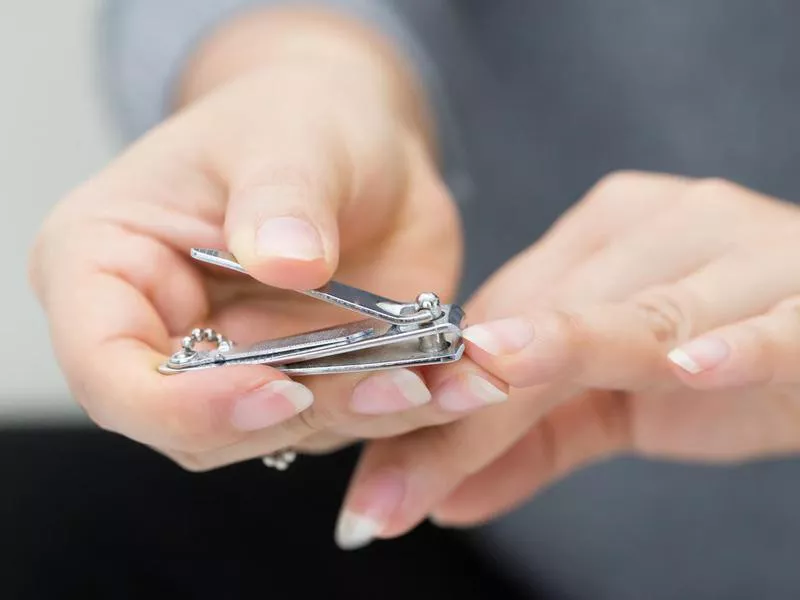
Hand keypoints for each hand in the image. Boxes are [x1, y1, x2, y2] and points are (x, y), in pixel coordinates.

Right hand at [28, 9, 483, 470]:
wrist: (357, 146)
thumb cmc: (296, 119)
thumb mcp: (288, 134)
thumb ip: (280, 195)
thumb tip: (285, 260)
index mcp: (105, 266)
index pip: (107, 370)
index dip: (182, 404)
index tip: (277, 387)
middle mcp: (162, 334)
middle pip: (199, 426)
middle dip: (296, 415)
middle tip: (389, 383)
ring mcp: (236, 369)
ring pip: (283, 432)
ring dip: (365, 415)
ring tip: (440, 380)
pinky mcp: (305, 380)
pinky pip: (346, 415)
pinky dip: (407, 406)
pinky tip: (461, 379)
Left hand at [335, 171, 799, 548]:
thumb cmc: (727, 360)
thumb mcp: (615, 403)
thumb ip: (530, 442)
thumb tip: (443, 500)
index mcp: (605, 237)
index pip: (503, 316)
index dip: (438, 388)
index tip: (380, 469)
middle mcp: (664, 224)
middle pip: (549, 316)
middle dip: (474, 402)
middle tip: (401, 483)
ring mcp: (740, 249)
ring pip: (639, 311)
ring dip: (568, 353)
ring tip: (490, 382)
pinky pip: (769, 319)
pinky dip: (733, 341)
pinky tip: (689, 366)